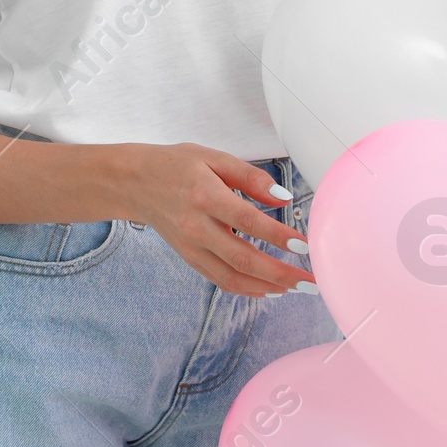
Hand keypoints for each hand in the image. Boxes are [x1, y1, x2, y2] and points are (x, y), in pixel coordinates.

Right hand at [120, 144, 314, 295]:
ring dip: (266, 286)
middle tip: (310, 281)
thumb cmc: (177, 166)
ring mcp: (191, 247)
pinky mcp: (189, 258)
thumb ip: (250, 177)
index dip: (277, 235)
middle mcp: (197, 226)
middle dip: (279, 273)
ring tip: (295, 288)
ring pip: (231, 276)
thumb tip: (283, 197)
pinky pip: (220, 279)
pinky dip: (246, 288)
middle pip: (242, 258)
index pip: (247, 220)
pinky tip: (268, 288)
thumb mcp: (214, 157)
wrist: (136, 183)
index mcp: (205, 196)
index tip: (304, 245)